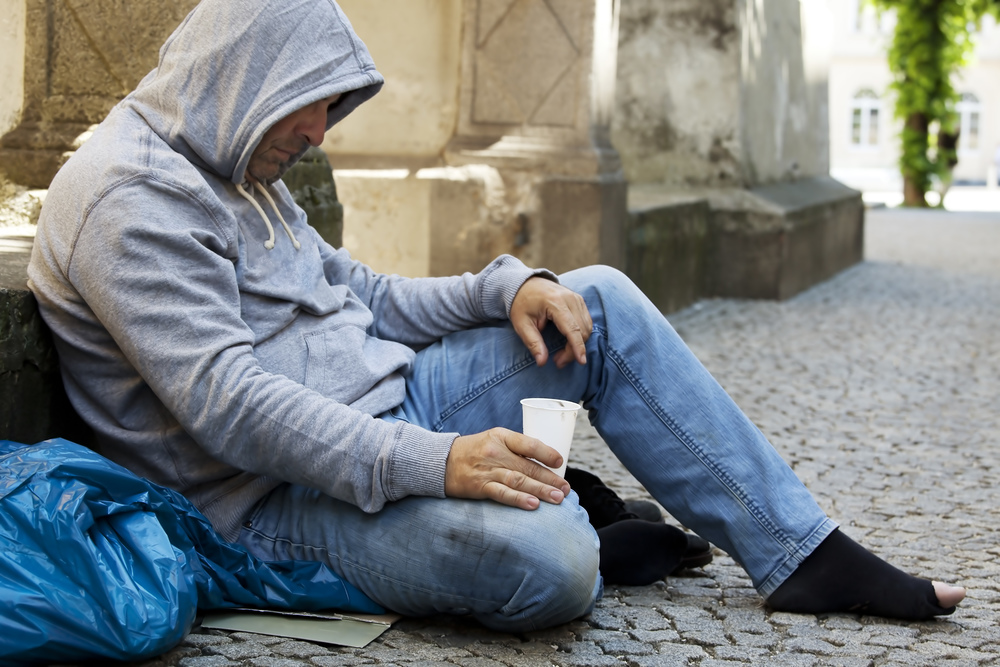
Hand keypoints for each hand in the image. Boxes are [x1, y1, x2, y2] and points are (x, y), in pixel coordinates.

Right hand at [444, 428, 570, 509]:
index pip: (528, 443)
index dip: (546, 453)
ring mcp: (488, 470)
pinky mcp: (480, 486)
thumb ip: (516, 448)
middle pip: (528, 466)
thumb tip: (546, 462)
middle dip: (550, 479)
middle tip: (566, 489)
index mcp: (501, 436)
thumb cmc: (474, 451)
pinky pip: (502, 493)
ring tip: (558, 498)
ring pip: (519, 481)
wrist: (440, 461)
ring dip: (541, 490)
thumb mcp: (493, 440)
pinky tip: (533, 505)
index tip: (560, 463)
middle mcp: (496, 452)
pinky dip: (518, 499)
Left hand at [510, 277, 592, 367]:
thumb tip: (542, 362)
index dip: (577, 347)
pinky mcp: (579, 300)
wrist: (524, 283)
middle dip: (574, 350)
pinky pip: (586, 321)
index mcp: (555, 302)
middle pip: (582, 330)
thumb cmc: (521, 303)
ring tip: (561, 354)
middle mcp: (570, 298)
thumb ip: (533, 343)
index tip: (581, 361)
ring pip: (587, 326)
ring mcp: (576, 298)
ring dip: (578, 343)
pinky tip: (568, 342)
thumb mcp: (521, 324)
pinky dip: (581, 334)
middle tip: (558, 361)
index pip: (572, 328)